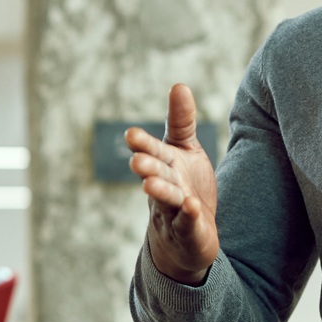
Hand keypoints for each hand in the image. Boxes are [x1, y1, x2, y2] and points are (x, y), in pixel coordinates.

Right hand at [126, 84, 219, 285]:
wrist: (186, 236)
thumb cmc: (185, 184)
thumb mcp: (185, 150)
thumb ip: (182, 121)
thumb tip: (179, 84)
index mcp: (164, 163)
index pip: (153, 150)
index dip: (142, 144)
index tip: (130, 135)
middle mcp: (166, 186)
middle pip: (156, 174)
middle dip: (146, 168)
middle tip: (136, 162)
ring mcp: (174, 211)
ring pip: (166, 200)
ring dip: (159, 192)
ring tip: (149, 186)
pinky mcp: (189, 232)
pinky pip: (187, 224)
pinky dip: (188, 217)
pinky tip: (191, 207)